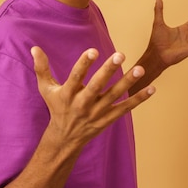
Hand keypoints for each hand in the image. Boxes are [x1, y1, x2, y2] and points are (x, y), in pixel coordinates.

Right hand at [31, 47, 154, 147]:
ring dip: (128, 83)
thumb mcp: (46, 89)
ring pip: (114, 96)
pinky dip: (139, 99)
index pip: (76, 77)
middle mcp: (82, 104)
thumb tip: (34, 48)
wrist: (64, 138)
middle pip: (97, 86)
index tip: (93, 50)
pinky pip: (126, 108)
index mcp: (67, 95)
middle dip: (108, 71)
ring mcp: (97, 113)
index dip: (84, 64)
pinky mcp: (108, 119)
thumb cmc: (56, 108)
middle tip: (120, 55)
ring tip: (140, 68)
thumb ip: (42, 68)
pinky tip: (152, 88)